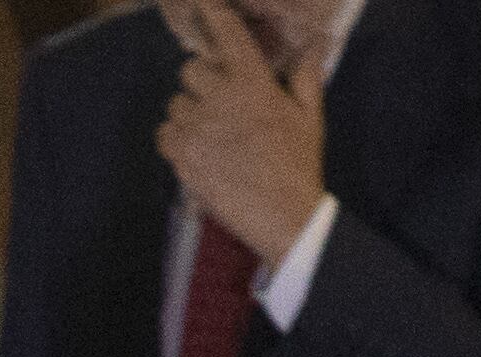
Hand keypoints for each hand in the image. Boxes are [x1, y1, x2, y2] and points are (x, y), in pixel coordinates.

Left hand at [154, 0, 327, 260]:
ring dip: (188, 113)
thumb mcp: (310, 116)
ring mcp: (198, 127)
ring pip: (176, 104)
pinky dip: (175, 139)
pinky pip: (164, 133)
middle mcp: (221, 97)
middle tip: (218, 102)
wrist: (281, 212)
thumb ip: (305, 78)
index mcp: (254, 82)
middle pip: (190, 70)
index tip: (202, 2)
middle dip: (201, 82)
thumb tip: (316, 46)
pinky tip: (196, 150)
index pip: (228, 37)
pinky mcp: (181, 155)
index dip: (213, 15)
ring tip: (210, 133)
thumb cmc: (298, 163)